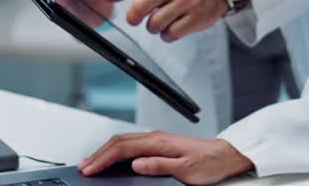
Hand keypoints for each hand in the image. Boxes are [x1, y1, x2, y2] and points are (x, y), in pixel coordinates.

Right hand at [78, 131, 252, 184]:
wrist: (225, 156)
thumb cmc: (209, 164)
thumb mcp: (185, 170)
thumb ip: (159, 166)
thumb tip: (136, 164)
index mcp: (159, 142)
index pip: (123, 149)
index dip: (103, 159)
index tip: (90, 169)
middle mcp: (156, 138)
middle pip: (118, 142)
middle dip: (98, 154)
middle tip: (83, 167)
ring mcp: (157, 139)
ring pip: (123, 141)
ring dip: (105, 151)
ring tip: (91, 163)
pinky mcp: (159, 144)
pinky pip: (131, 144)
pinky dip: (116, 151)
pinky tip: (112, 158)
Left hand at [88, 0, 228, 41]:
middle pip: (139, 8)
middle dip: (135, 18)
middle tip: (139, 18)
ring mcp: (184, 2)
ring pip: (154, 25)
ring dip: (154, 27)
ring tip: (163, 19)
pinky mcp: (195, 18)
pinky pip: (171, 35)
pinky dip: (168, 35)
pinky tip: (175, 25)